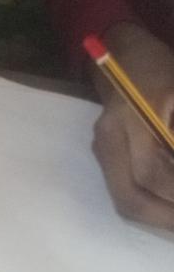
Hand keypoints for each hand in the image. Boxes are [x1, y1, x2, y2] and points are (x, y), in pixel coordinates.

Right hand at [91, 24, 173, 230]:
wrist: (120, 53)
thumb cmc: (157, 67)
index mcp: (125, 124)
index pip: (151, 175)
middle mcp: (108, 143)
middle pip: (130, 198)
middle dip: (166, 218)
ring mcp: (104, 151)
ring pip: (127, 200)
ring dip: (161, 216)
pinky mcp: (108, 155)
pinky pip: (127, 191)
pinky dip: (154, 204)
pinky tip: (171, 205)